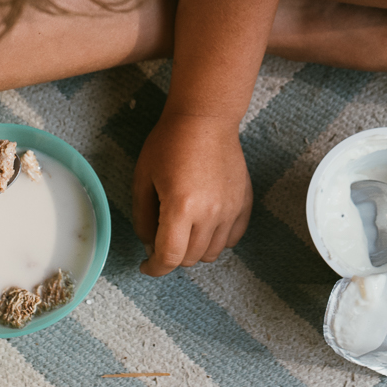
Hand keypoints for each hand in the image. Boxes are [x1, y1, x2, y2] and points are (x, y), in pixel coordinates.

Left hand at [132, 112, 252, 275]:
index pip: (169, 258)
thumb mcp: (142, 179)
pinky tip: (204, 225)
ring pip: (212, 253)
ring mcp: (230, 210)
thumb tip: (150, 245)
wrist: (205, 118)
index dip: (154, 268)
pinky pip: (231, 239)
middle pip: (190, 259)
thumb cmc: (170, 143)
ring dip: (194, 250)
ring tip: (183, 231)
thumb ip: (143, 218)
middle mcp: (210, 214)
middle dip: (171, 256)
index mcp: (181, 208)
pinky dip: (216, 240)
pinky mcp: (243, 204)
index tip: (147, 266)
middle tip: (161, 239)